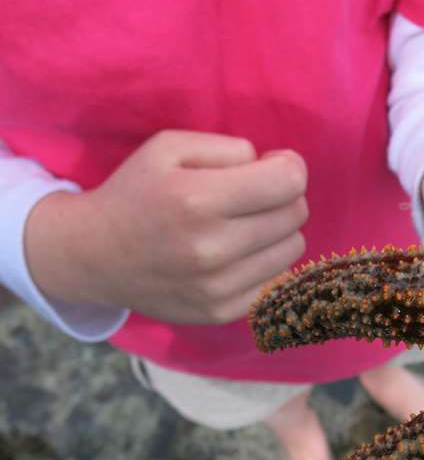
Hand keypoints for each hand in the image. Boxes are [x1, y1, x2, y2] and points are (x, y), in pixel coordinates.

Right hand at [25, 130, 308, 323]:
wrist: (93, 255)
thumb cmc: (137, 192)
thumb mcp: (170, 148)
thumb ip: (230, 148)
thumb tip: (279, 167)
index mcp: (198, 199)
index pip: (289, 182)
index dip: (289, 166)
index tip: (271, 164)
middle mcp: (211, 247)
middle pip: (295, 213)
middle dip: (282, 196)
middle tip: (253, 194)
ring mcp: (217, 286)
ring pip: (293, 247)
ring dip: (278, 230)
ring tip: (245, 223)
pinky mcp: (221, 311)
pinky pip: (277, 279)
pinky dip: (265, 261)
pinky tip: (237, 252)